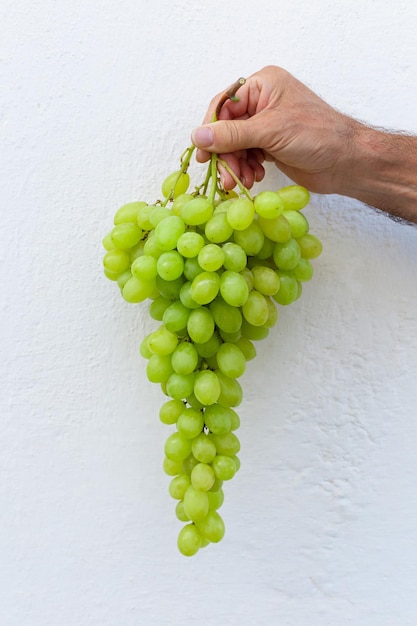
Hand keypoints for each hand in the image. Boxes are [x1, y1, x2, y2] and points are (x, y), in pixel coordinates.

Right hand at [191, 65, 357, 193]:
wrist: (345, 162)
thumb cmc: (317, 135)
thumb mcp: (270, 131)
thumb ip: (232, 135)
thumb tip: (198, 136)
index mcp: (262, 85)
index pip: (224, 105)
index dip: (211, 130)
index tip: (204, 154)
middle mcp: (262, 102)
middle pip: (227, 128)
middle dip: (225, 154)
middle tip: (225, 177)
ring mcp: (266, 125)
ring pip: (235, 145)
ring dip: (235, 165)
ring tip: (241, 182)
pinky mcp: (269, 145)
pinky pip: (246, 156)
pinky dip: (246, 169)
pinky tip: (253, 178)